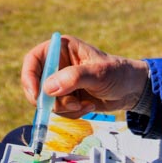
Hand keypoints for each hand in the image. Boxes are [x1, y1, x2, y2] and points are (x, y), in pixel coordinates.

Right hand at [21, 35, 148, 117]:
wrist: (132, 90)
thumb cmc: (118, 73)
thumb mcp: (98, 74)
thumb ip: (74, 78)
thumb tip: (48, 88)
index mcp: (61, 49)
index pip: (33, 60)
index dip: (29, 77)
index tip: (36, 96)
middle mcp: (58, 64)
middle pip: (37, 85)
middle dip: (52, 100)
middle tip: (72, 105)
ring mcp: (61, 82)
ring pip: (47, 102)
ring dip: (66, 108)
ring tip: (86, 103)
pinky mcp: (66, 98)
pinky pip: (58, 111)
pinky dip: (72, 113)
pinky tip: (89, 106)